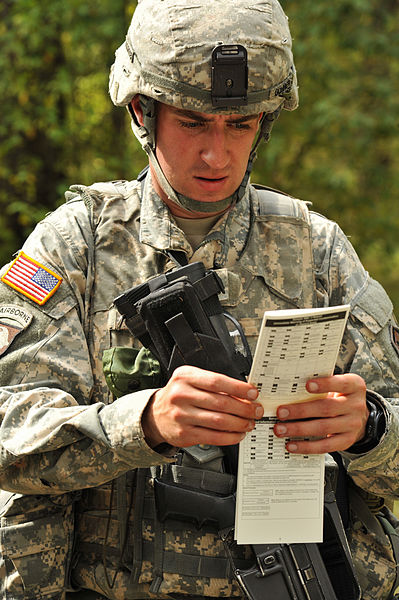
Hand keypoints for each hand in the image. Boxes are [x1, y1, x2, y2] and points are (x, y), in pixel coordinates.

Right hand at [142, 365, 262, 447]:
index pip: (216, 381)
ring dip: (240, 424)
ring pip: (219, 421)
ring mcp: (182, 416)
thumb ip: (214, 384)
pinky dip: (230, 437)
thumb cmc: (178, 395)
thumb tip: (244, 392)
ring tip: (249, 423)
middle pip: (221, 402)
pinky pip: (213, 437)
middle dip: (244, 408)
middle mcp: (181, 395)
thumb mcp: (191, 380)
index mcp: (185, 377)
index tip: (253, 393)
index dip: (238, 388)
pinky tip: (237, 434)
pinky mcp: (184, 434)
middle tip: (256, 410)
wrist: (155, 415)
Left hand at [273, 373, 368, 453]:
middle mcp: (356, 405)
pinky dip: (306, 446)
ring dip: (299, 429)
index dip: (325, 384)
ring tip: (281, 429)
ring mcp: (353, 425)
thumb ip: (321, 385)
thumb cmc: (340, 395)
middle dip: (301, 411)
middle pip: (327, 408)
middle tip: (281, 413)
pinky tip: (292, 444)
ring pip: (324, 428)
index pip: (341, 383)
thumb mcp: (337, 385)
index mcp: (354, 386)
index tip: (307, 385)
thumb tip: (290, 389)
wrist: (358, 415)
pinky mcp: (346, 441)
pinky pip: (325, 446)